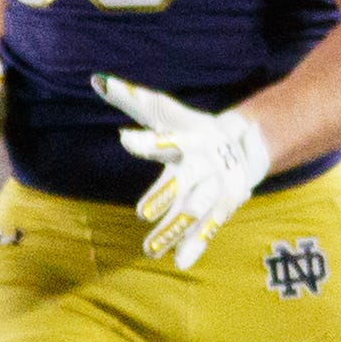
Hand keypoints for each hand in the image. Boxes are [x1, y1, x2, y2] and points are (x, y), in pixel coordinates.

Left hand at [94, 75, 273, 269]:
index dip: (147, 142)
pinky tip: (180, 261)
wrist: (245, 143)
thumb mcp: (164, 112)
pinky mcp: (221, 208)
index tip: (125, 139)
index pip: (166, 141)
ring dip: (173, 230)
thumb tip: (96, 80)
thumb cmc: (191, 128)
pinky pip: (207, 229)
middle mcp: (201, 166)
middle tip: (143, 213)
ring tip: (150, 250)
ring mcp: (213, 189)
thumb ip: (131, 99)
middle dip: (166, 197)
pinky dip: (195, 245)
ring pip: (194, 211)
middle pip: (184, 183)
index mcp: (186, 141)